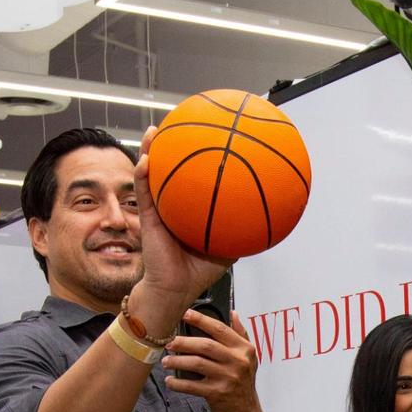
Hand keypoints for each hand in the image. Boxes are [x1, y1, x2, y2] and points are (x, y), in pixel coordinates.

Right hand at [130, 128, 232, 318]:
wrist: (174, 290)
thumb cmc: (198, 273)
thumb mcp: (227, 250)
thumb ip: (242, 231)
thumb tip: (269, 216)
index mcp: (190, 209)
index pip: (194, 177)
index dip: (199, 156)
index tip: (209, 134)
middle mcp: (174, 204)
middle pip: (172, 168)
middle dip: (173, 144)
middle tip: (179, 121)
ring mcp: (159, 209)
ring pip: (153, 174)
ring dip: (152, 151)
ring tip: (155, 131)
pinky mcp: (148, 217)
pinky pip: (144, 192)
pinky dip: (143, 176)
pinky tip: (145, 160)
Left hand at [162, 309, 260, 411]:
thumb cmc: (243, 383)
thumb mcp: (249, 357)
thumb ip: (241, 334)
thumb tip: (233, 313)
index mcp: (244, 349)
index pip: (220, 329)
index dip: (200, 319)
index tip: (184, 314)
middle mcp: (237, 362)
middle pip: (205, 345)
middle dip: (184, 342)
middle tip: (169, 342)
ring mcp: (227, 378)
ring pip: (196, 363)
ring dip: (177, 361)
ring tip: (166, 361)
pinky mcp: (217, 393)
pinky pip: (192, 385)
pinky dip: (178, 383)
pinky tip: (170, 381)